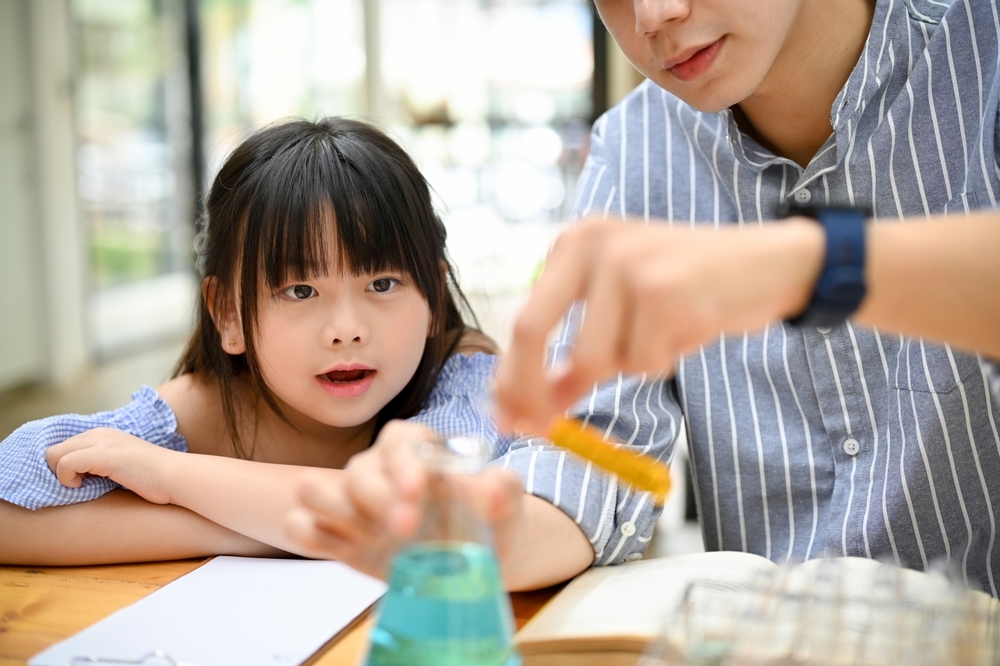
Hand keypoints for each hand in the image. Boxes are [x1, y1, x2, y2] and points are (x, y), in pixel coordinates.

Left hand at [45, 428, 178, 504]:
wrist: (175, 476)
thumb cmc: (153, 478)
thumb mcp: (122, 465)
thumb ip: (101, 464)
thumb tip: (78, 477)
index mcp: (104, 434)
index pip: (63, 446)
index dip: (63, 466)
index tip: (76, 482)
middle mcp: (100, 433)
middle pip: (53, 450)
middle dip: (58, 471)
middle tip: (78, 485)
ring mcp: (102, 442)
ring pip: (54, 455)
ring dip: (61, 475)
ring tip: (81, 485)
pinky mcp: (103, 454)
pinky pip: (65, 464)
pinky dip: (67, 479)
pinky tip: (83, 486)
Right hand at [284, 420, 524, 579]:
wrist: (473, 560)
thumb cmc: (488, 521)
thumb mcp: (506, 505)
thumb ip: (502, 490)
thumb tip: (489, 489)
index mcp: (418, 450)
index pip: (399, 441)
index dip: (403, 464)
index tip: (417, 492)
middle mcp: (379, 468)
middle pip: (355, 470)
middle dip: (376, 500)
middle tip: (407, 529)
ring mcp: (353, 502)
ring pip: (312, 489)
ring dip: (339, 514)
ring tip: (376, 539)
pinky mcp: (337, 535)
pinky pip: (299, 524)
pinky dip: (312, 535)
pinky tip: (347, 549)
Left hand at [495, 216, 823, 434]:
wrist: (771, 263)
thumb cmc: (692, 292)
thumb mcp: (622, 318)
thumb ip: (575, 360)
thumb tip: (531, 412)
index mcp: (573, 243)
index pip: (523, 319)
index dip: (510, 377)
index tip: (506, 419)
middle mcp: (589, 242)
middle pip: (531, 332)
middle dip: (533, 390)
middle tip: (545, 427)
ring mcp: (625, 262)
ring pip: (595, 359)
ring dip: (630, 367)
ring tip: (664, 338)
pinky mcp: (661, 287)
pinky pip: (643, 362)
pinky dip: (664, 361)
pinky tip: (690, 328)